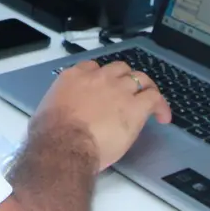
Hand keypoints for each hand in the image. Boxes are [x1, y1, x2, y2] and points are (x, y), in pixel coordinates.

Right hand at [31, 60, 171, 171]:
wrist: (65, 144)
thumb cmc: (51, 134)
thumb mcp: (47, 112)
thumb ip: (57, 106)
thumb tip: (56, 116)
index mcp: (74, 77)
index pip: (92, 67)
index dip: (101, 76)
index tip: (104, 86)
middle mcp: (99, 78)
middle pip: (119, 69)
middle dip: (125, 78)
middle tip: (129, 92)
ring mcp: (119, 90)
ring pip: (140, 78)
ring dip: (145, 88)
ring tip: (150, 100)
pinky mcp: (136, 106)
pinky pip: (154, 98)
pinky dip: (161, 106)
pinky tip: (163, 117)